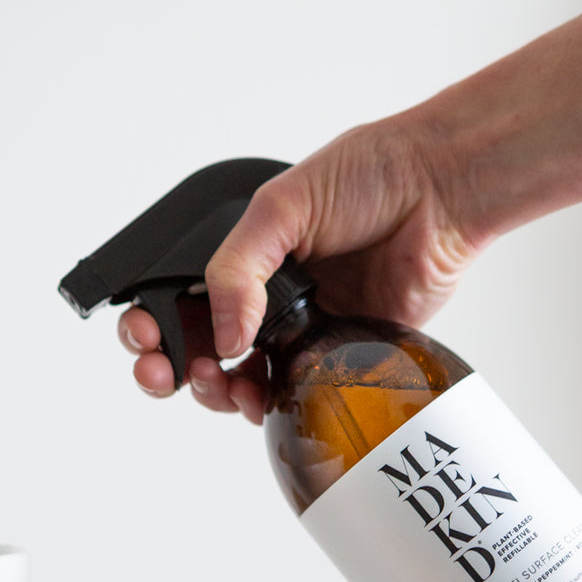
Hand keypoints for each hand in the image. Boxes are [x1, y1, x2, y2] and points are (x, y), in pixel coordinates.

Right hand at [118, 107, 482, 422]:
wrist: (438, 194)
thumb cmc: (369, 178)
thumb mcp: (283, 207)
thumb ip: (238, 268)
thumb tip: (222, 337)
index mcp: (247, 257)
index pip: (184, 301)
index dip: (154, 324)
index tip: (143, 337)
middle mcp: (270, 297)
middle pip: (205, 348)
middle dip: (172, 366)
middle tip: (160, 374)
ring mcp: (303, 329)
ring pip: (244, 379)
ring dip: (217, 392)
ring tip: (215, 385)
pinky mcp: (340, 354)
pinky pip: (295, 391)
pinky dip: (269, 403)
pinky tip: (258, 398)